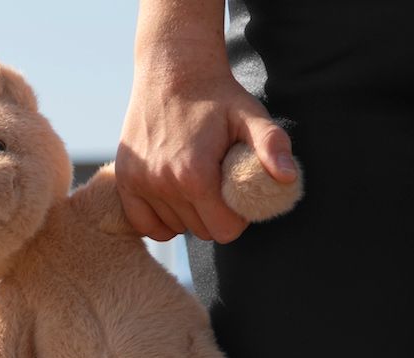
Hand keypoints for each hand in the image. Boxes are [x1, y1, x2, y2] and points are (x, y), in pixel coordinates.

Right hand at [116, 58, 297, 242]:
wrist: (172, 69)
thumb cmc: (217, 96)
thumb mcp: (251, 116)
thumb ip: (273, 146)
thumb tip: (288, 178)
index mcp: (195, 176)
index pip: (225, 231)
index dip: (238, 217)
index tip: (237, 195)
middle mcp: (163, 184)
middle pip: (201, 231)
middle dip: (215, 215)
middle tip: (218, 184)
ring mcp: (140, 183)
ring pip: (175, 228)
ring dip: (189, 214)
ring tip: (195, 181)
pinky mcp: (125, 178)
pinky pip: (145, 224)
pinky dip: (161, 218)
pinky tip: (173, 197)